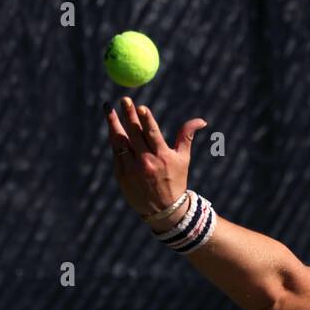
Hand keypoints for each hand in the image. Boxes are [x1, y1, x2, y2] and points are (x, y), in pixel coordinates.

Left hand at [105, 97, 207, 221]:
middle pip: (134, 134)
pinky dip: (114, 139)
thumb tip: (201, 120)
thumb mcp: (183, 159)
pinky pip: (116, 152)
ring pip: (120, 141)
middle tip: (124, 100)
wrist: (162, 210)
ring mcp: (132, 169)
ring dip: (113, 123)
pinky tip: (112, 127)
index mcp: (162, 157)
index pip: (152, 134)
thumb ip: (186, 136)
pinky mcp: (121, 174)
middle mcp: (146, 162)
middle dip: (128, 115)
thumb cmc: (175, 180)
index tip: (140, 106)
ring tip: (108, 109)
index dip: (146, 119)